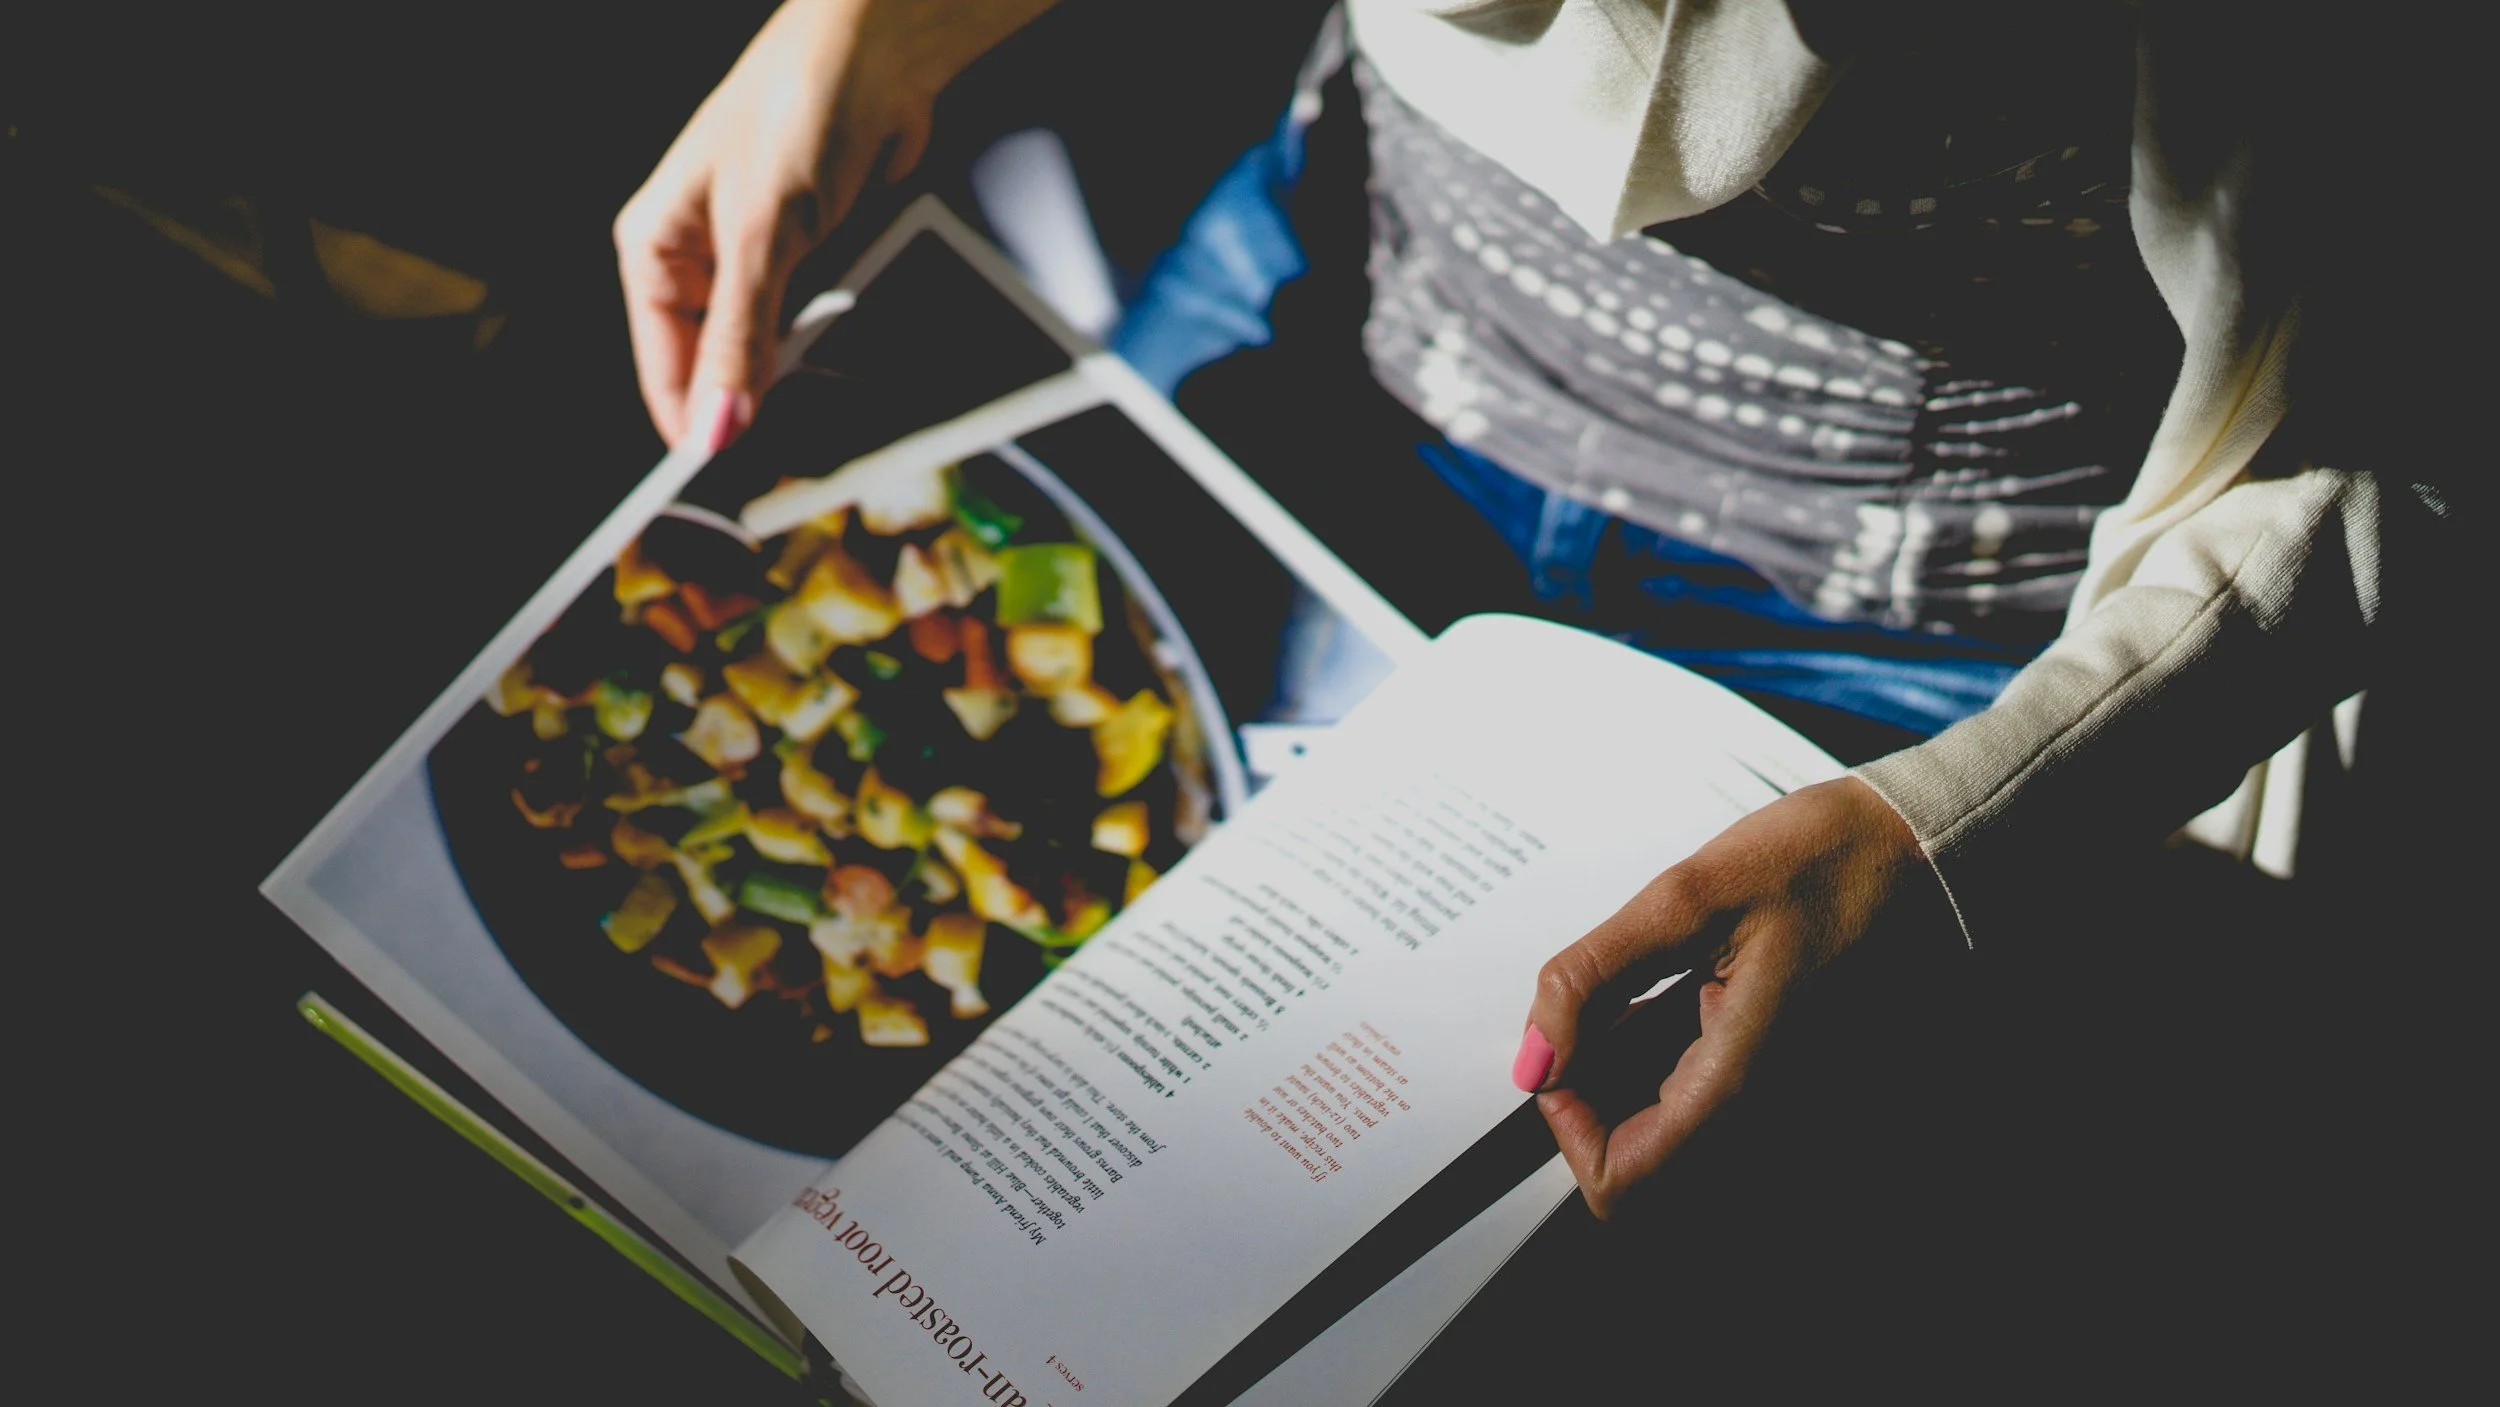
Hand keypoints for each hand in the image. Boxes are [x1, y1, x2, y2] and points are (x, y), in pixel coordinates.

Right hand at [614, 0, 1056, 446]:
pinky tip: (857, 369)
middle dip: (757, 410)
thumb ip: (741, 339)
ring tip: (834, 413)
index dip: (695, 429)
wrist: (878, 59)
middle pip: (718, 371)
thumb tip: (717, 428)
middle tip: (798, 458)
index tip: (731, 486)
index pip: (662, 371)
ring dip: (804, 381)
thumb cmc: (798, 112)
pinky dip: (836, 351)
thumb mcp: (763, 236)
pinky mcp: (811, 263)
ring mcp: (758, 267)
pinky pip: (816, 330)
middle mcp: (699, 264)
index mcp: (656, 251)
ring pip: (772, 357)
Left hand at [1514, 776, 1950, 1217]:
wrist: (1938, 848)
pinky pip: (1723, 1108)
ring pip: (1684, 1138)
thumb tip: (1534, 1056)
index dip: (1569, 1127)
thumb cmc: (1831, 859)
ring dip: (1642, 1076)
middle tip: (1608, 1003)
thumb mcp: (1688, 895)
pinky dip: (1682, 1063)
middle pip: (1650, 1165)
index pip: (1623, 1184)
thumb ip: (1596, 976)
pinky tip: (1691, 988)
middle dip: (1603, 1092)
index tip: (1564, 1051)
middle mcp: (1778, 1119)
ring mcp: (1798, 1110)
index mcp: (1746, 1083)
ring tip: (1658, 983)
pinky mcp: (1806, 1087)